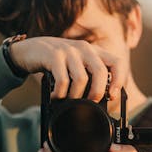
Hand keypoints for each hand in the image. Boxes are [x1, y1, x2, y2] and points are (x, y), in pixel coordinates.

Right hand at [10, 37, 126, 102]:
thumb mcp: (78, 65)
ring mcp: (69, 51)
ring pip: (81, 79)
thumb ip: (91, 76)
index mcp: (95, 52)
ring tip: (69, 100)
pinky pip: (63, 80)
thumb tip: (104, 99)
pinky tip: (56, 97)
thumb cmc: (59, 62)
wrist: (32, 49)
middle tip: (89, 103)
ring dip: (76, 96)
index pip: (117, 63)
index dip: (119, 80)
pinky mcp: (54, 56)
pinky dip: (60, 94)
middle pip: (100, 72)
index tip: (112, 95)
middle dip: (96, 93)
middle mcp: (85, 49)